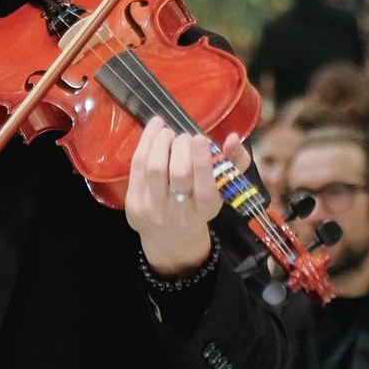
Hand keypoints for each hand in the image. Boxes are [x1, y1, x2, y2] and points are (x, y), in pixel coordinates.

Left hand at [122, 119, 230, 277]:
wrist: (170, 238)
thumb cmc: (200, 206)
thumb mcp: (223, 189)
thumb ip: (235, 162)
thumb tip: (231, 138)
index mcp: (205, 210)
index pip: (205, 188)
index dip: (202, 161)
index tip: (200, 138)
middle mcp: (179, 213)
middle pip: (179, 174)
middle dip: (181, 147)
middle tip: (184, 136)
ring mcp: (153, 209)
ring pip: (154, 167)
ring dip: (161, 142)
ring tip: (168, 132)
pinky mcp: (133, 202)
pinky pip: (137, 165)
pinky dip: (146, 142)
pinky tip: (155, 129)